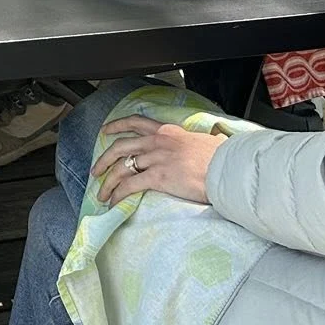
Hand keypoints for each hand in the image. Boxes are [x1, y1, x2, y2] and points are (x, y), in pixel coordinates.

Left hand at [91, 115, 225, 206]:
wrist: (228, 169)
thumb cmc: (221, 158)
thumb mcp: (204, 142)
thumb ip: (194, 143)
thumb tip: (209, 142)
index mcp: (168, 131)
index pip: (136, 122)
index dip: (117, 125)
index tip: (105, 130)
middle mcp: (158, 142)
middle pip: (121, 146)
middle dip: (104, 159)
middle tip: (96, 170)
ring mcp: (157, 159)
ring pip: (122, 167)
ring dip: (108, 182)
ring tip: (101, 194)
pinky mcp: (159, 177)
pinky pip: (130, 185)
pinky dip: (118, 194)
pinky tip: (113, 201)